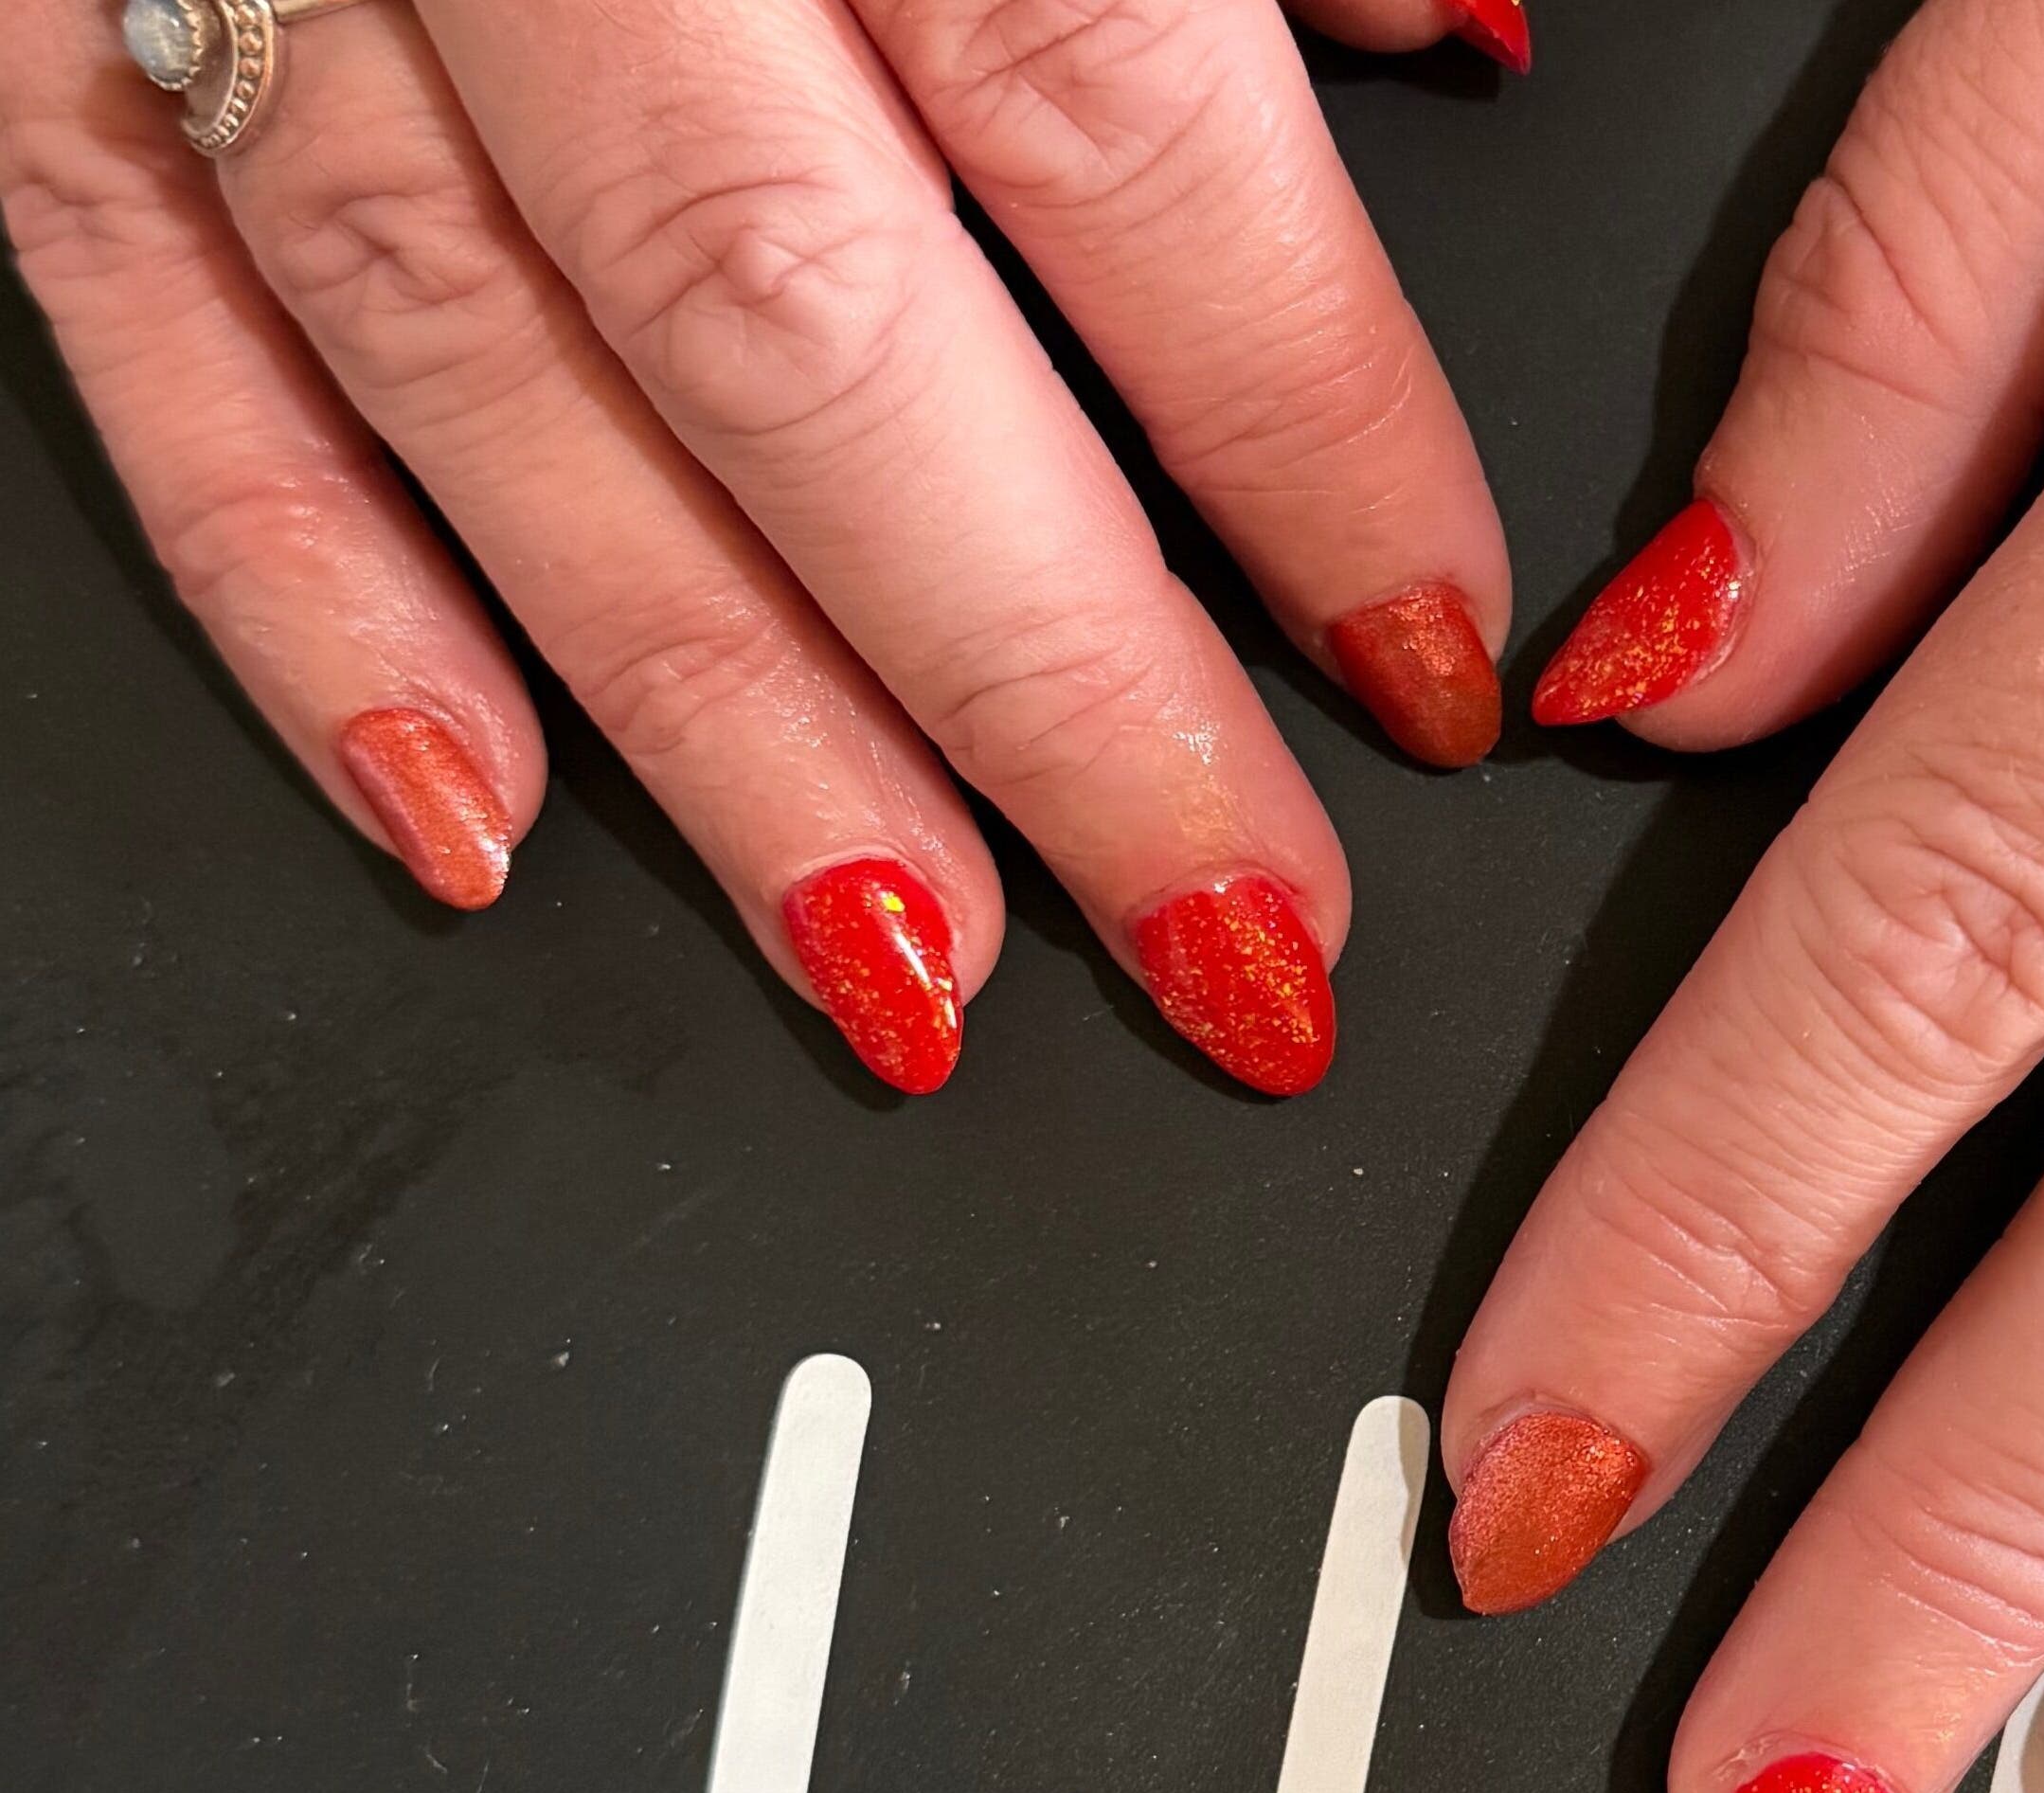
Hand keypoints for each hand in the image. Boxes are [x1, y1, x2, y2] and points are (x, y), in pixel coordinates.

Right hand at [1, 0, 1530, 1094]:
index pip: (1104, 107)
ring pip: (490, 385)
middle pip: (805, 332)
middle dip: (1045, 691)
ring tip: (915, 975)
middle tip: (1236, 942)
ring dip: (716, 725)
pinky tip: (465, 823)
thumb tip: (1437, 35)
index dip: (1295, 424)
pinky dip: (292, 591)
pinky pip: (133, 311)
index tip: (1427, 649)